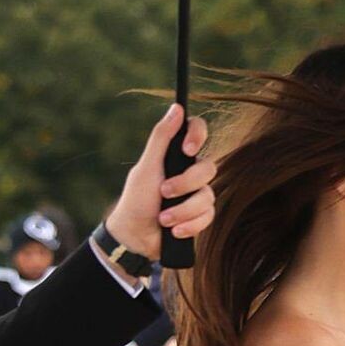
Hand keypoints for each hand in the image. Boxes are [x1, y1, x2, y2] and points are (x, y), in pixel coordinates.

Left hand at [105, 104, 214, 261]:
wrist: (136, 237)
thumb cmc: (137, 199)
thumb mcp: (146, 167)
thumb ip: (161, 138)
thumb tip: (177, 108)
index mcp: (176, 154)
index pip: (197, 131)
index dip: (198, 135)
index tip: (187, 149)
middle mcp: (190, 171)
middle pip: (208, 168)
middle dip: (186, 184)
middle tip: (164, 192)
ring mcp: (197, 194)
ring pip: (208, 196)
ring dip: (184, 210)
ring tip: (164, 219)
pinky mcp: (200, 216)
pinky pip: (208, 216)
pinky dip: (190, 225)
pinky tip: (174, 230)